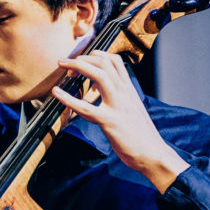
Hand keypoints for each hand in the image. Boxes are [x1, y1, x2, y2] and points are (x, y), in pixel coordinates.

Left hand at [51, 50, 188, 192]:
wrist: (153, 154)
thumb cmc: (141, 135)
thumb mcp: (132, 109)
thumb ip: (120, 98)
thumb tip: (103, 93)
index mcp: (129, 90)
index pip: (115, 61)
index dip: (96, 56)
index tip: (82, 61)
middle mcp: (124, 93)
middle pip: (104, 63)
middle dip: (82, 58)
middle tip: (66, 64)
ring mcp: (118, 106)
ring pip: (99, 75)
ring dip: (77, 66)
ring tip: (61, 66)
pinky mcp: (110, 122)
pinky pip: (86, 108)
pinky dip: (68, 98)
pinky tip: (56, 93)